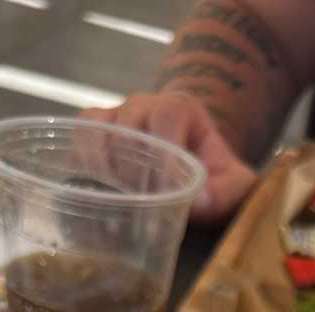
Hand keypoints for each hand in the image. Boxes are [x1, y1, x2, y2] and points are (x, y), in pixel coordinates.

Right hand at [82, 94, 256, 226]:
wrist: (192, 159)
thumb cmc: (212, 173)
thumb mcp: (234, 182)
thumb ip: (227, 192)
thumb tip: (202, 202)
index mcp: (179, 108)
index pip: (167, 116)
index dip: (164, 152)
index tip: (167, 189)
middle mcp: (143, 106)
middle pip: (127, 125)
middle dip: (132, 167)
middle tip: (141, 202)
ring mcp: (116, 117)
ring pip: (96, 127)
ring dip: (100, 163)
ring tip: (113, 196)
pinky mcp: (97, 134)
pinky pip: (80, 135)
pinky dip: (80, 159)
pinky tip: (90, 188)